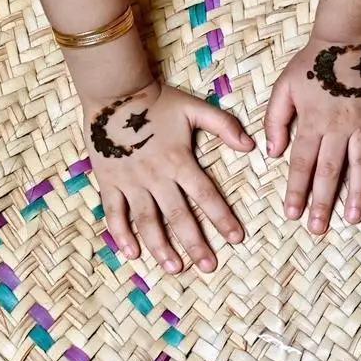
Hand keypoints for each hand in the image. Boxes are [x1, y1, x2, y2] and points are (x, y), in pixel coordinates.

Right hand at [86, 82, 253, 273]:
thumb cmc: (158, 101)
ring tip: (175, 268)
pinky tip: (132, 253)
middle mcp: (156, 176)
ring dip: (160, 246)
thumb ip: (224, 125)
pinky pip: (114, 212)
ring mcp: (130, 181)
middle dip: (195, 243)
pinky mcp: (109, 181)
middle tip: (209, 266)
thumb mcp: (195, 108)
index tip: (236, 238)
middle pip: (178, 216)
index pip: (206, 195)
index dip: (222, 217)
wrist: (114, 92)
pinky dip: (121, 234)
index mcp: (180, 161)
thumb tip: (251, 145)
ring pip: (146, 220)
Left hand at [266, 38, 360, 233]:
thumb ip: (276, 120)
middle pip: (329, 172)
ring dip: (357, 194)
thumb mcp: (284, 86)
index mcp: (312, 121)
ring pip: (360, 165)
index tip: (292, 214)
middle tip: (318, 229)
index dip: (296, 190)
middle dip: (322, 203)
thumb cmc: (313, 61)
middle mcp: (338, 127)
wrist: (349, 36)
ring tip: (353, 219)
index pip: (301, 163)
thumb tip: (272, 153)